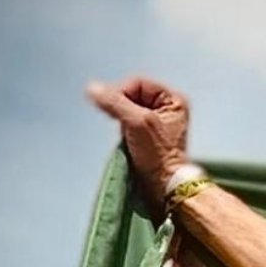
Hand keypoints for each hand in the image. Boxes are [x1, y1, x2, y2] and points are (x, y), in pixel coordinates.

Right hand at [86, 76, 190, 203]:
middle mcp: (168, 107)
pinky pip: (127, 120)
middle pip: (131, 94)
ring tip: (130, 135)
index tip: (116, 111)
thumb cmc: (158, 155)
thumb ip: (114, 102)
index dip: (122, 93)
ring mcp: (158, 120)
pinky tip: (128, 139)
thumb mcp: (136, 123)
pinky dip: (122, 127)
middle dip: (121, 108)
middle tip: (124, 125)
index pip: (137, 83)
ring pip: (127, 107)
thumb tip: (91, 88)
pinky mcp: (148, 133)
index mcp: (174, 100)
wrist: (163, 183)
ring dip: (121, 119)